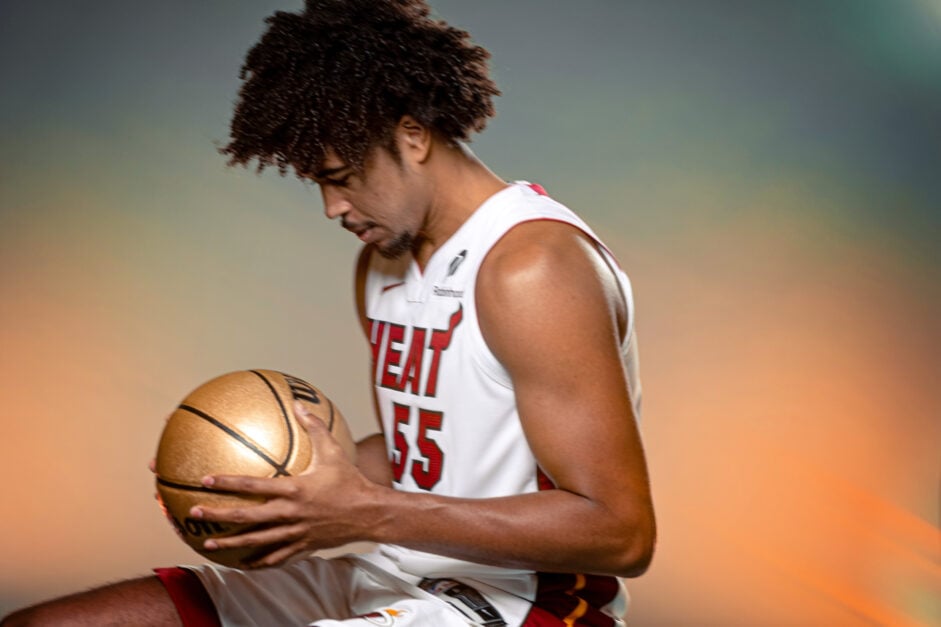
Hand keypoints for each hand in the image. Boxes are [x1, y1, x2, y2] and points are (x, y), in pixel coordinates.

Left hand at [189, 401, 379, 567]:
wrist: (369, 514)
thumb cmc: (350, 481)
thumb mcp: (334, 452)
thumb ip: (315, 428)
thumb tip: (300, 405)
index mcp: (294, 489)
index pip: (253, 485)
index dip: (228, 482)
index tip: (207, 480)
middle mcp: (290, 513)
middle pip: (247, 516)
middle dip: (219, 515)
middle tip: (196, 513)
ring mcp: (295, 532)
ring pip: (256, 540)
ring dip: (231, 543)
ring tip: (209, 545)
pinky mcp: (303, 546)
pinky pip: (276, 557)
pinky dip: (259, 561)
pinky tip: (244, 564)